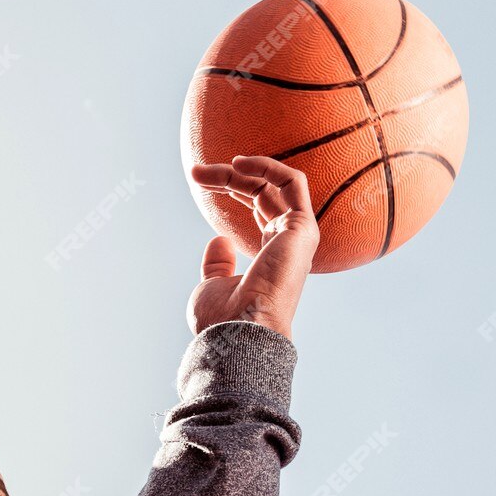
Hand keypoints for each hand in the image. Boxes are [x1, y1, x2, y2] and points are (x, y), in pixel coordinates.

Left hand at [186, 155, 319, 341]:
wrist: (239, 332)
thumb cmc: (223, 319)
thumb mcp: (212, 286)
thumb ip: (218, 264)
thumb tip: (219, 239)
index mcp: (271, 255)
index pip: (258, 206)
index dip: (230, 187)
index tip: (198, 179)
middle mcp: (288, 242)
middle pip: (262, 192)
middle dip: (228, 177)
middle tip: (194, 173)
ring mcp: (297, 235)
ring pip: (274, 184)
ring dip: (240, 170)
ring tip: (204, 171)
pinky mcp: (301, 228)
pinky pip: (293, 183)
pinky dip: (268, 166)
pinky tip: (238, 163)